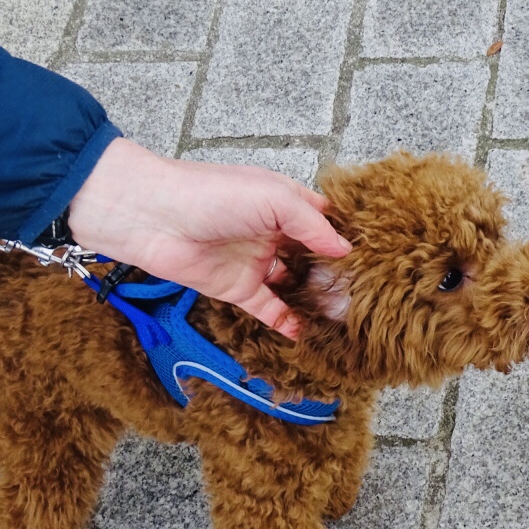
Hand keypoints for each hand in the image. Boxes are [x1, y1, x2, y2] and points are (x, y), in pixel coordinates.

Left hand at [66, 138, 349, 338]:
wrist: (152, 216)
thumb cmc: (212, 195)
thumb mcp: (272, 198)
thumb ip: (311, 225)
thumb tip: (345, 251)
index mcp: (283, 202)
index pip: (324, 220)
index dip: (346, 235)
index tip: (377, 255)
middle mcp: (273, 232)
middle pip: (313, 256)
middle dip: (336, 272)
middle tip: (367, 293)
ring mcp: (256, 261)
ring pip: (295, 283)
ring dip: (315, 298)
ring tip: (345, 317)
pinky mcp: (237, 289)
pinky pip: (268, 309)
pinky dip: (287, 321)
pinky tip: (307, 333)